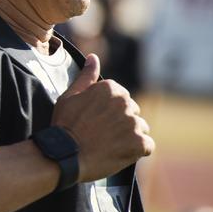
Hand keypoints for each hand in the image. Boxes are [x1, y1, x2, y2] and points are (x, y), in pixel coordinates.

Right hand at [52, 54, 153, 181]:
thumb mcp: (70, 96)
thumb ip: (86, 76)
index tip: (96, 120)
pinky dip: (136, 151)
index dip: (108, 111)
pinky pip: (147, 146)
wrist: (65, 154)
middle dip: (121, 122)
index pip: (121, 97)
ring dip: (130, 136)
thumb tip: (94, 57)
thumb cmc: (65, 124)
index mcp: (110, 89)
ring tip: (110, 144)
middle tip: (102, 134)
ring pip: (140, 128)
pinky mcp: (140, 143)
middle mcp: (125, 102)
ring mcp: (134, 123)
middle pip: (132, 112)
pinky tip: (119, 153)